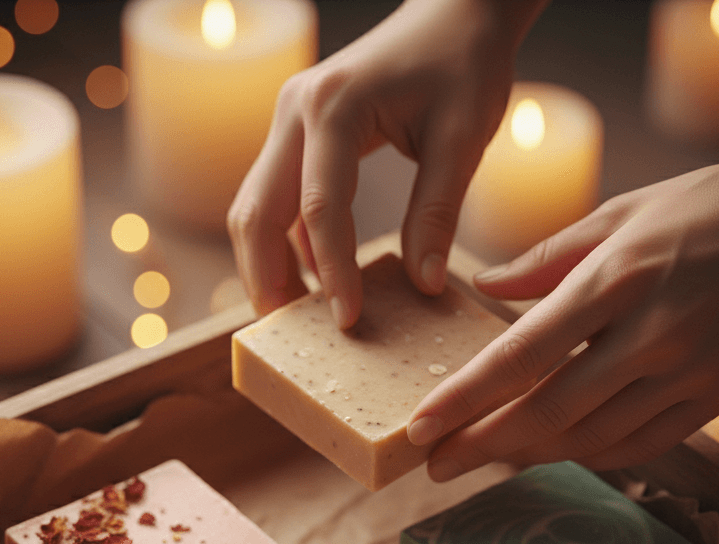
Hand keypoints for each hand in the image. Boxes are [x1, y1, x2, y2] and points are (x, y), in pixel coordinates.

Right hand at [227, 0, 546, 327]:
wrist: (454, 12)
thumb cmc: (464, 63)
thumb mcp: (462, 138)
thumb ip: (437, 212)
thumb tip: (424, 286)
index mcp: (334, 107)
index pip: (320, 211)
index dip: (332, 274)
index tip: (348, 323)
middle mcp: (294, 112)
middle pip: (257, 213)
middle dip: (268, 280)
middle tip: (290, 336)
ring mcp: (288, 122)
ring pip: (254, 209)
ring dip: (266, 266)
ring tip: (296, 318)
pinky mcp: (296, 136)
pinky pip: (277, 200)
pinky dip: (285, 245)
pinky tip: (313, 282)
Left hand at [408, 144, 718, 477]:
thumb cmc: (718, 205)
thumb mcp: (628, 210)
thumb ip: (549, 257)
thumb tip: (483, 287)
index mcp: (619, 278)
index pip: (521, 354)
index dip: (464, 399)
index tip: (420, 427)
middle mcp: (651, 335)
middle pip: (547, 411)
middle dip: (482, 444)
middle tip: (434, 464)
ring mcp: (688, 374)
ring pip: (590, 437)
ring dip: (527, 455)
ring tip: (481, 458)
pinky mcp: (716, 399)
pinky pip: (639, 444)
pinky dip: (588, 454)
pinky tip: (552, 453)